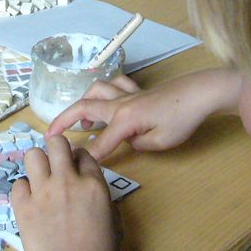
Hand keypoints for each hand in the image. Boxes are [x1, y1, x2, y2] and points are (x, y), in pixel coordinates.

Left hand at [11, 134, 115, 250]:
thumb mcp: (114, 222)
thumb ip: (103, 201)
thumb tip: (93, 195)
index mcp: (93, 184)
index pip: (84, 154)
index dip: (79, 159)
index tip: (76, 169)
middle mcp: (67, 180)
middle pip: (57, 143)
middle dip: (56, 149)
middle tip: (56, 164)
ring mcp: (43, 191)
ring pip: (33, 154)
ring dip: (37, 163)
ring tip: (39, 178)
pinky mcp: (23, 205)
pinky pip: (18, 184)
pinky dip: (23, 190)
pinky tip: (29, 201)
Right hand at [46, 69, 243, 161]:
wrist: (201, 92)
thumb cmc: (183, 118)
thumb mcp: (162, 142)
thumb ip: (139, 145)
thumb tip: (128, 141)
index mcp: (125, 119)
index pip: (100, 142)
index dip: (86, 156)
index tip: (69, 166)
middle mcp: (120, 103)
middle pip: (84, 107)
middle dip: (63, 121)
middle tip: (50, 135)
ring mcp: (128, 93)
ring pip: (96, 90)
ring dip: (82, 102)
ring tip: (79, 118)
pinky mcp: (138, 89)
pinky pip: (115, 84)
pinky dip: (106, 90)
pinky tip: (107, 99)